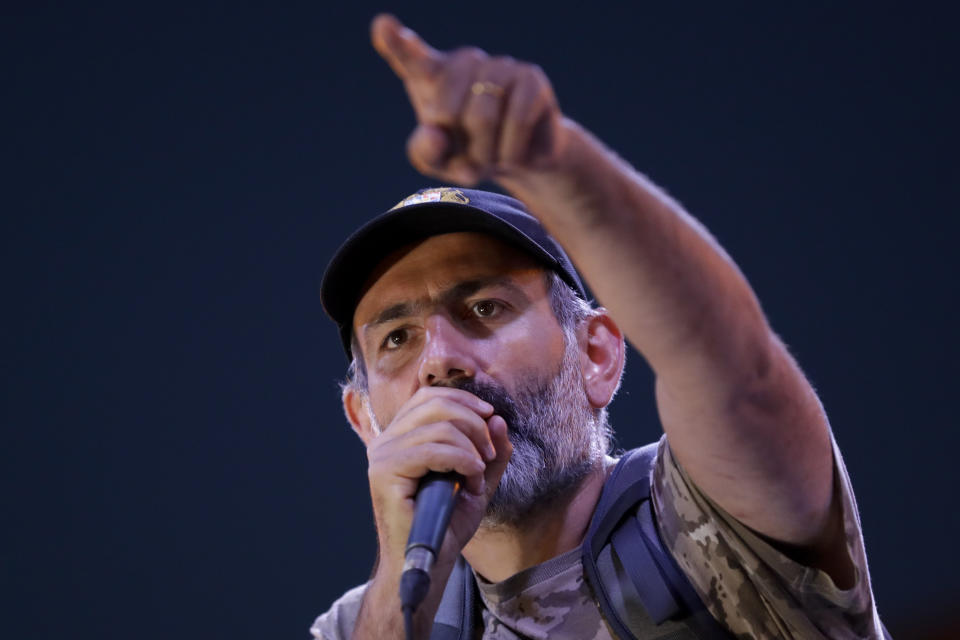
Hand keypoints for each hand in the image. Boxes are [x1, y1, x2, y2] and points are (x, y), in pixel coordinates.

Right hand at [365, 386, 511, 576]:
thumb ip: (490, 452)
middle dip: (474, 423)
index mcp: (401, 436)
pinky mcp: (385, 473)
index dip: (464, 399)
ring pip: (439, 426)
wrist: (428, 566)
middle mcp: (386, 441)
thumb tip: (497, 418)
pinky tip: (472, 481)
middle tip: (490, 454)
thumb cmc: (446, 526)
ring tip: (479, 476)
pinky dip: (463, 461)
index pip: (430, 396)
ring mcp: (382, 455)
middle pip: (435, 403)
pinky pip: (434, 450)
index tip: (491, 417)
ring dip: (472, 449)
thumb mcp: (477, 481)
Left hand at [371, 13, 566, 185]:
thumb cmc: (470, 155)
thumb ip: (425, 152)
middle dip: (459, 148)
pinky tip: (514, 152)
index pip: (410, 57)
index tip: (383, 27)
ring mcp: (498, 65)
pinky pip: (515, 122)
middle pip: (447, 112)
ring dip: (486, 154)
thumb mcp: (440, 162)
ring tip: (493, 155)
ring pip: (483, 118)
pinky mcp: (530, 77)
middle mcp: (464, 61)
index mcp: (432, 76)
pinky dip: (511, 152)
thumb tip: (436, 133)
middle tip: (472, 157)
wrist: (520, 160)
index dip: (396, 42)